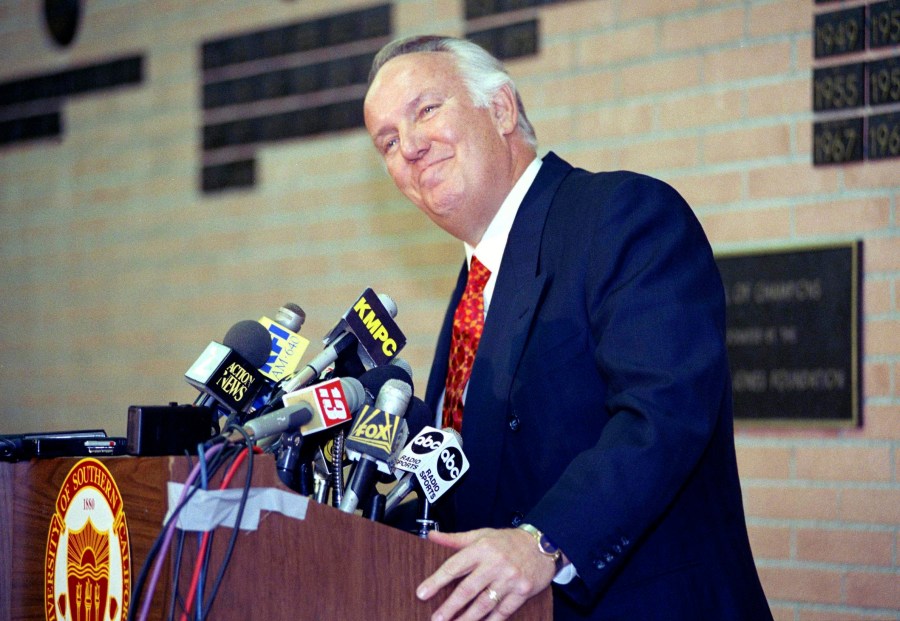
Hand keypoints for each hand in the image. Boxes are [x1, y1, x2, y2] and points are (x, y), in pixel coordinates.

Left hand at [416, 527, 555, 620]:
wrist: (543, 544)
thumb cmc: (508, 541)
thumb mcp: (481, 534)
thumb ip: (455, 539)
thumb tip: (431, 536)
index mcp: (482, 548)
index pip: (454, 566)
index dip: (436, 581)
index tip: (422, 593)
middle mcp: (495, 563)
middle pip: (468, 589)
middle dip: (450, 607)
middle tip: (436, 619)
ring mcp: (509, 579)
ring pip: (484, 604)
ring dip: (467, 618)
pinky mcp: (522, 592)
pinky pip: (503, 611)